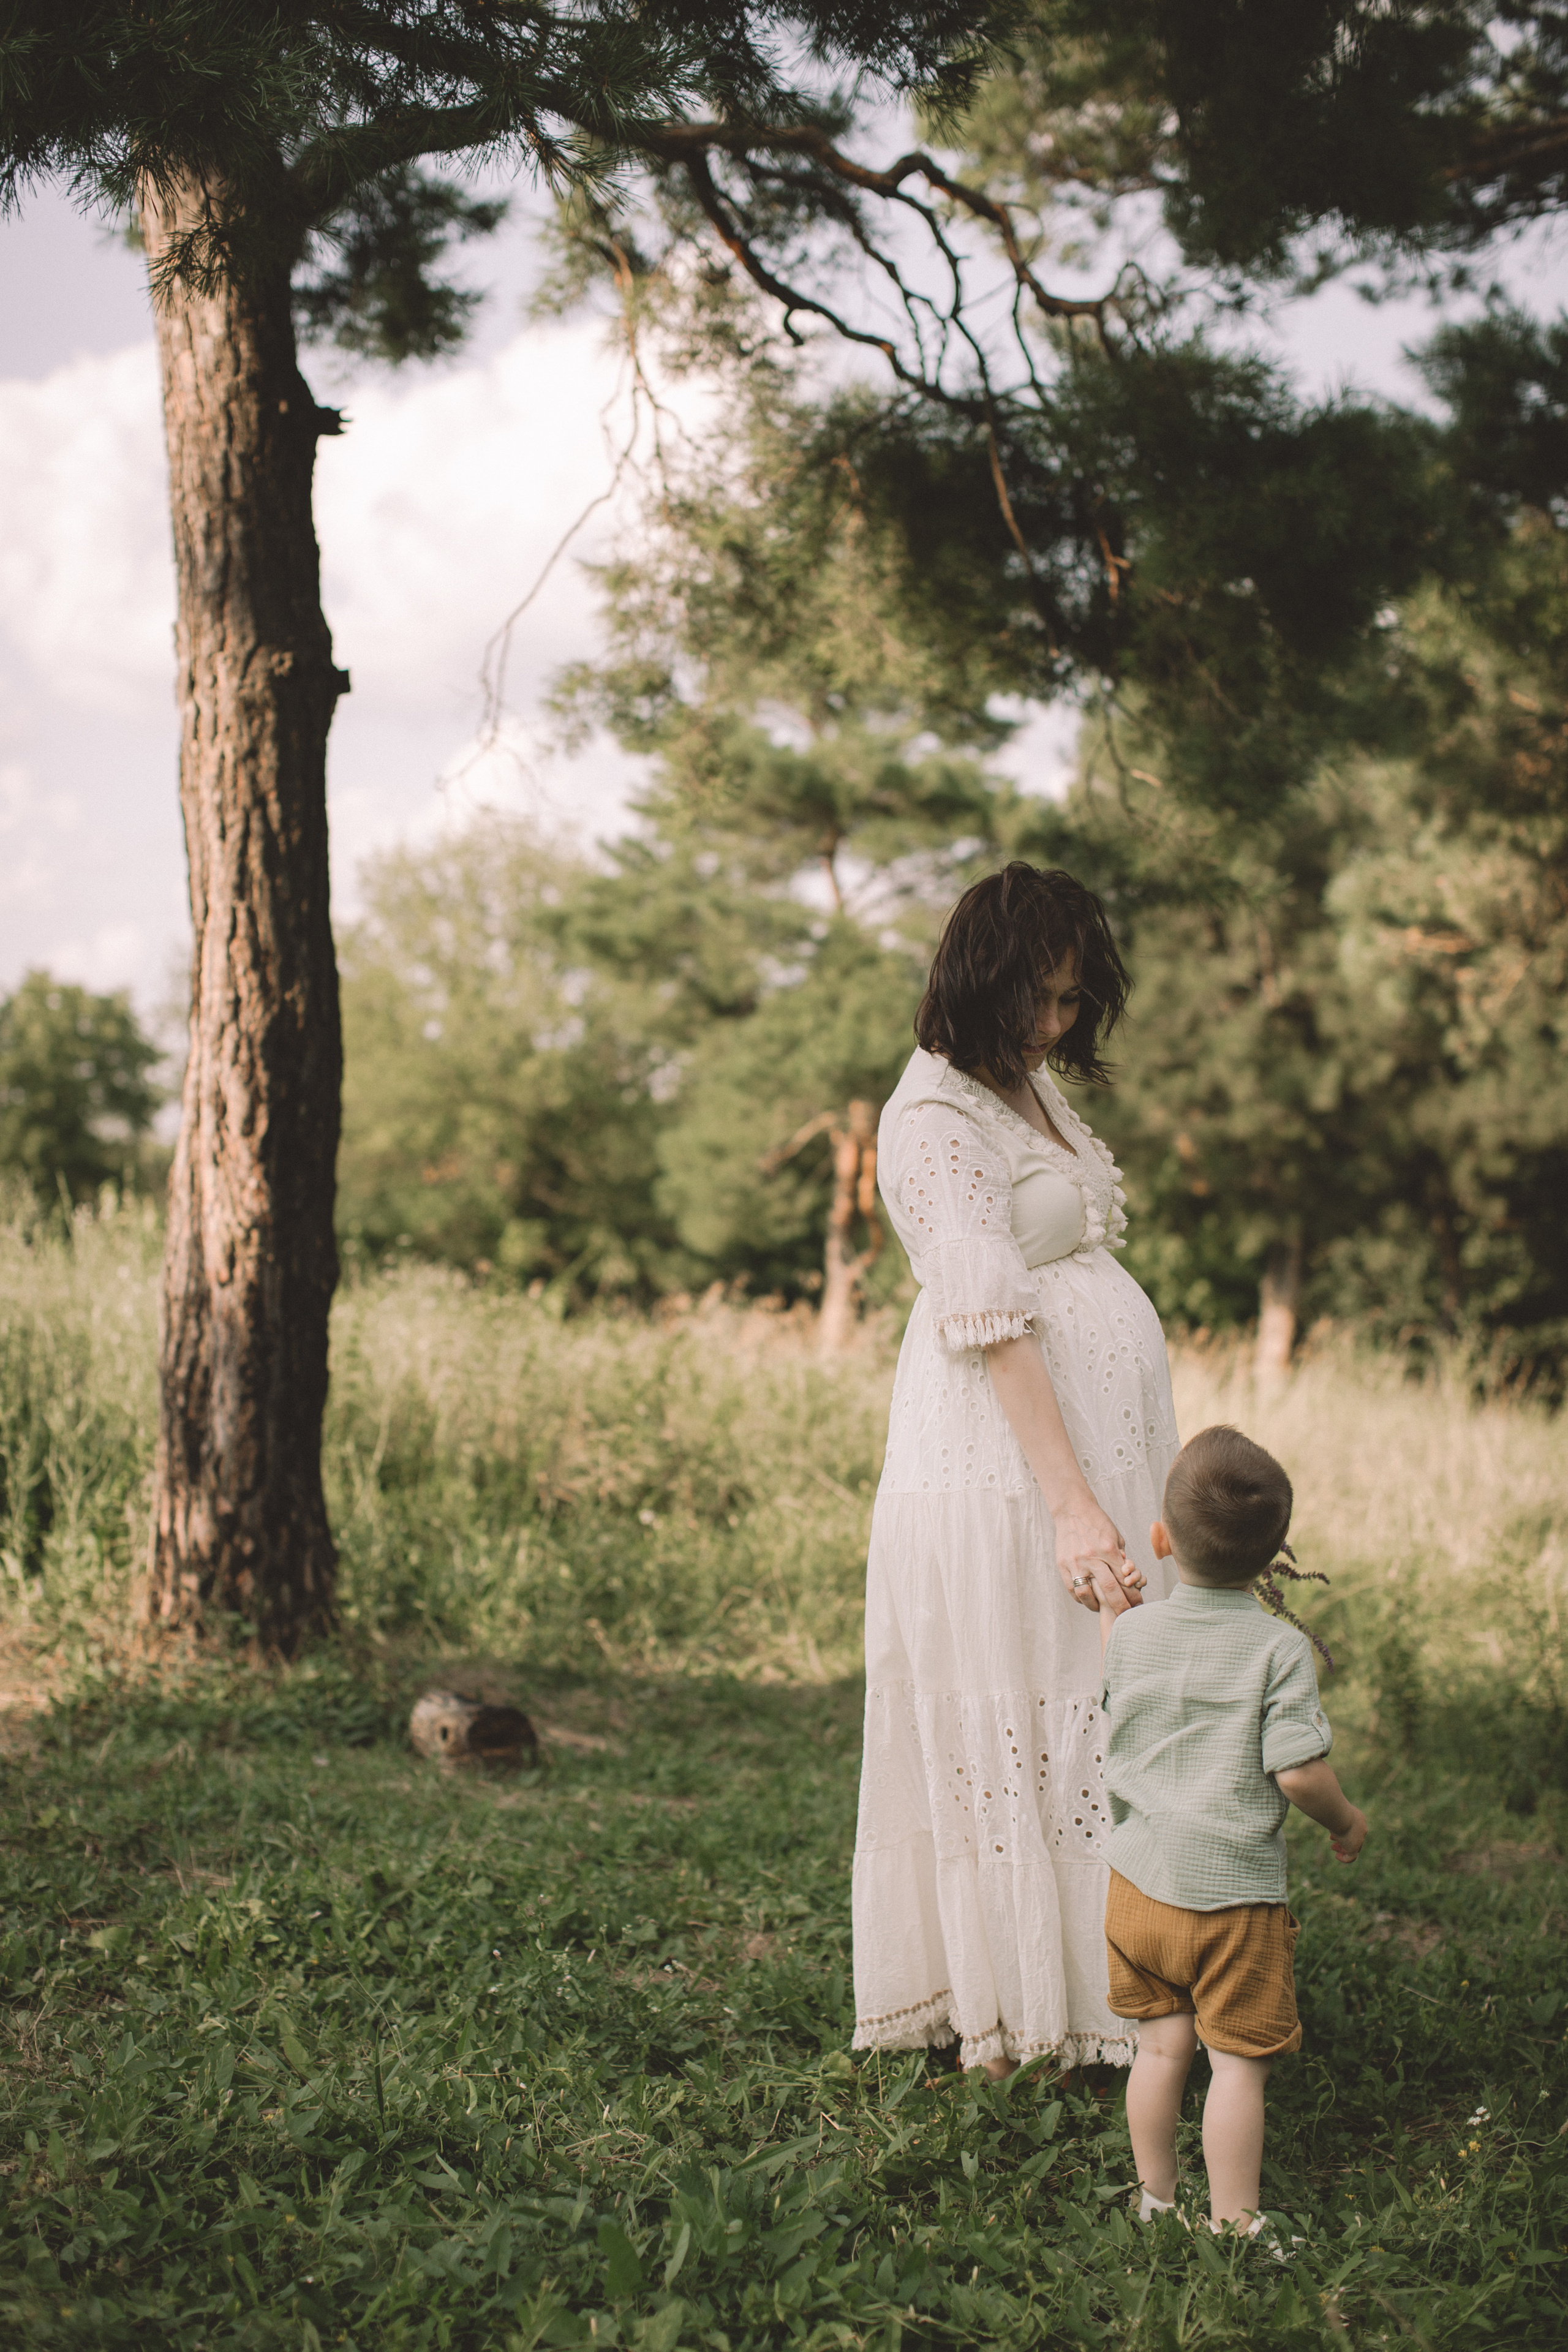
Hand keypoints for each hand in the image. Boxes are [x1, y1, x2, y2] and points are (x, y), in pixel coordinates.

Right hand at [1054, 1500, 1142, 1614]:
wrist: (1073, 1510)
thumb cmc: (1098, 1523)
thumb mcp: (1115, 1537)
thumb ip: (1121, 1557)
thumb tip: (1128, 1576)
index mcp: (1108, 1549)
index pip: (1124, 1579)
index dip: (1132, 1594)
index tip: (1137, 1604)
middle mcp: (1091, 1557)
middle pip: (1109, 1589)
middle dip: (1120, 1606)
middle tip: (1126, 1615)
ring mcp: (1075, 1562)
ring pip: (1086, 1594)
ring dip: (1096, 1606)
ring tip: (1102, 1609)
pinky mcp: (1062, 1565)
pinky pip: (1072, 1589)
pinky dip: (1080, 1598)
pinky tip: (1087, 1599)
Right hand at [1330, 1807, 1367, 1863]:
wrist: (1341, 1815)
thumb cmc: (1334, 1809)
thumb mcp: (1335, 1810)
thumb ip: (1333, 1813)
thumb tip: (1325, 1812)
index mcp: (1359, 1818)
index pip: (1354, 1829)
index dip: (1344, 1832)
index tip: (1332, 1835)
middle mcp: (1362, 1829)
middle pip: (1354, 1839)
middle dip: (1343, 1841)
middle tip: (1333, 1843)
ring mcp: (1360, 1839)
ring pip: (1353, 1847)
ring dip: (1343, 1849)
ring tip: (1333, 1848)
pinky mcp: (1355, 1847)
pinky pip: (1352, 1857)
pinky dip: (1344, 1858)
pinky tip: (1337, 1856)